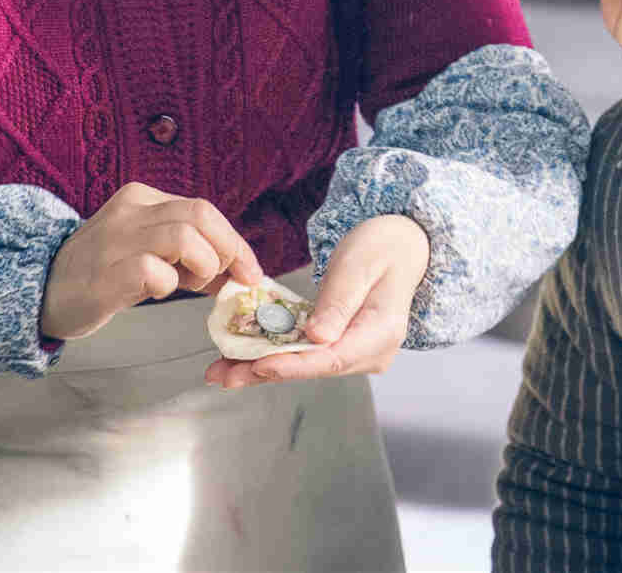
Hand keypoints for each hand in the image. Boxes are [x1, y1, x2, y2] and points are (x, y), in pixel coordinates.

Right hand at [39, 181, 264, 340]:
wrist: (41, 292)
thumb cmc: (102, 273)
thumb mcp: (147, 250)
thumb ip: (188, 252)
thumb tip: (239, 270)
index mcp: (141, 199)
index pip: (204, 210)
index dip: (235, 242)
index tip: (250, 272)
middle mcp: (129, 211)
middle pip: (201, 215)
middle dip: (226, 251)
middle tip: (224, 280)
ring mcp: (115, 240)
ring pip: (183, 238)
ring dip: (200, 267)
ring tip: (185, 284)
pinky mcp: (105, 274)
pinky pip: (154, 271)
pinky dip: (168, 285)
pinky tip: (156, 292)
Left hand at [206, 213, 428, 388]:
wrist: (401, 247)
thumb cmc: (382, 248)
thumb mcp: (359, 265)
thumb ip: (339, 301)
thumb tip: (317, 338)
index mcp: (382, 333)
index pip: (334, 358)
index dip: (293, 364)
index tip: (260, 365)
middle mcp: (371, 352)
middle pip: (314, 368)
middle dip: (265, 372)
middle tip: (222, 375)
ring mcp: (357, 353)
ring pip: (305, 365)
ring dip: (262, 368)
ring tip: (220, 371)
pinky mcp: (341, 346)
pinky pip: (305, 354)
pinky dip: (273, 355)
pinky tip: (240, 358)